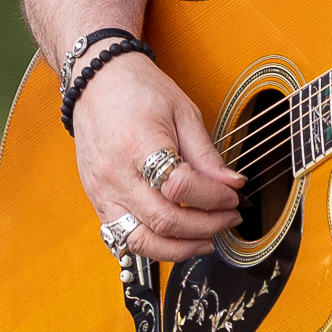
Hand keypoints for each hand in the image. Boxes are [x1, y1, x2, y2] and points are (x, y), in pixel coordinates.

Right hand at [71, 50, 244, 261]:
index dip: (214, 197)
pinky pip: (123, 238)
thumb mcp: (183, 112)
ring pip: (141, 241)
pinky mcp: (97, 201)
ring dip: (180, 248)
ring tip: (207, 240)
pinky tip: (177, 239)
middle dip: (206, 225)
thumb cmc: (139, 91)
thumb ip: (206, 154)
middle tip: (229, 218)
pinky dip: (154, 246)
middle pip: (164, 219)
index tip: (234, 194)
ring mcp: (102, 192)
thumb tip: (231, 184)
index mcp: (138, 145)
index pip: (181, 187)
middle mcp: (116, 174)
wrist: (97, 83)